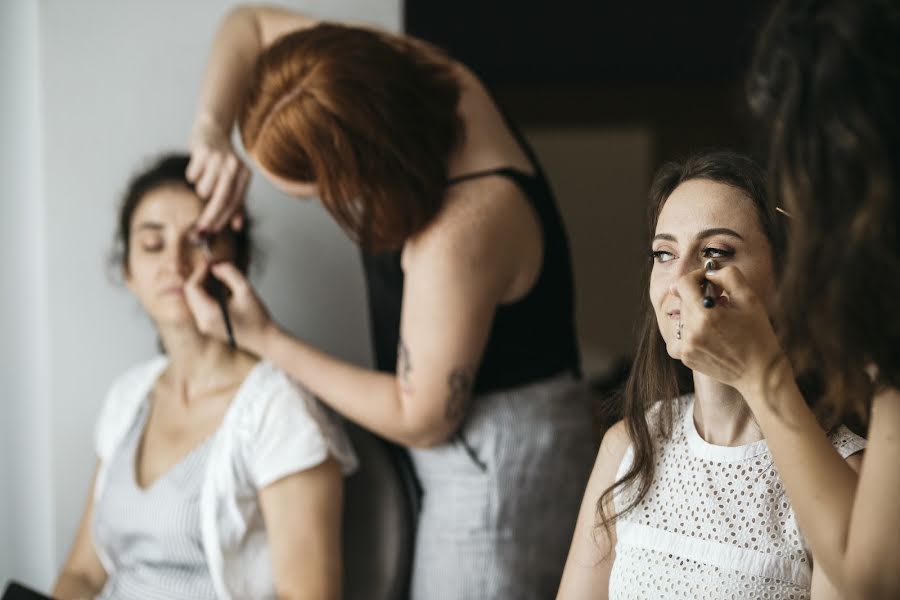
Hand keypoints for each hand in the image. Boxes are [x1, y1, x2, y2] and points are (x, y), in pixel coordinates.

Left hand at [184, 260, 274, 355]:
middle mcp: (203, 322)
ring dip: (201, 285)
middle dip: (199, 277)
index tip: (209, 263)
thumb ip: (230, 273)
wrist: (264, 339)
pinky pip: (199, 307)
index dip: (199, 272)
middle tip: (212, 267)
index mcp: (210, 314)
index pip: (193, 288)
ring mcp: (204, 326)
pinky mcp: (207, 327)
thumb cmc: (258, 319)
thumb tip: (216, 266)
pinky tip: (217, 289)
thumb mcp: (246, 290)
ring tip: (215, 276)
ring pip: (193, 300)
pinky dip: (204, 295)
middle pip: (190, 294)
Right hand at [186, 113, 251, 232]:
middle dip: (210, 216)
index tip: (212, 231)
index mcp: (245, 175)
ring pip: (204, 189)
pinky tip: (197, 164)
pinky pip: (192, 176)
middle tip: (201, 229)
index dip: (223, 219)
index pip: (235, 203)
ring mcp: (219, 158)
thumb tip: (237, 226)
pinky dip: (192, 174)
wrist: (212, 128)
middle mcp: (234, 166)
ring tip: (204, 176)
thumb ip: (237, 203)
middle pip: (221, 199)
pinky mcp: (203, 151)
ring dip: (200, 188)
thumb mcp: (234, 179)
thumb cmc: (222, 159)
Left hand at [675, 265, 788, 396]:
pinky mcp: (686, 357)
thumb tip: (709, 273)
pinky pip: (685, 334)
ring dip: (698, 313)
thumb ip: (728, 277)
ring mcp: (686, 347)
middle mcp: (691, 332)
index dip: (696, 276)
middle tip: (722, 301)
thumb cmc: (758, 334)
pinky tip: (716, 336)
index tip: (709, 280)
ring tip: (721, 321)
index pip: (683, 284)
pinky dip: (697, 330)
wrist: (759, 373)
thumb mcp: (749, 299)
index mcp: (705, 316)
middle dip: (700, 296)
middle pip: (684, 300)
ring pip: (685, 317)